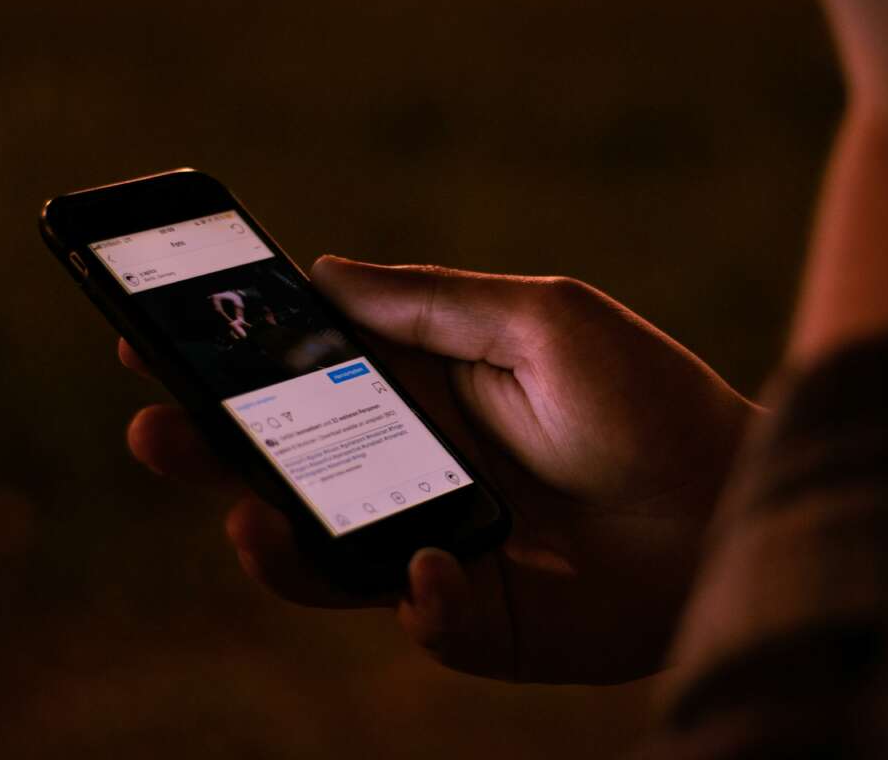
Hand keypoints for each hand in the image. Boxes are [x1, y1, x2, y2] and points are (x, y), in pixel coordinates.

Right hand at [124, 257, 755, 683]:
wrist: (731, 500)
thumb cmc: (647, 395)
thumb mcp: (540, 317)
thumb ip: (430, 301)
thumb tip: (323, 268)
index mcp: (424, 392)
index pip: (306, 380)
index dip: (233, 367)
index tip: (162, 344)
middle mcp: (418, 470)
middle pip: (292, 468)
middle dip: (214, 452)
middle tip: (155, 430)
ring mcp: (442, 545)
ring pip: (327, 557)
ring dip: (276, 544)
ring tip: (250, 518)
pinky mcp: (482, 616)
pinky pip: (420, 619)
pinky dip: (413, 602)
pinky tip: (426, 576)